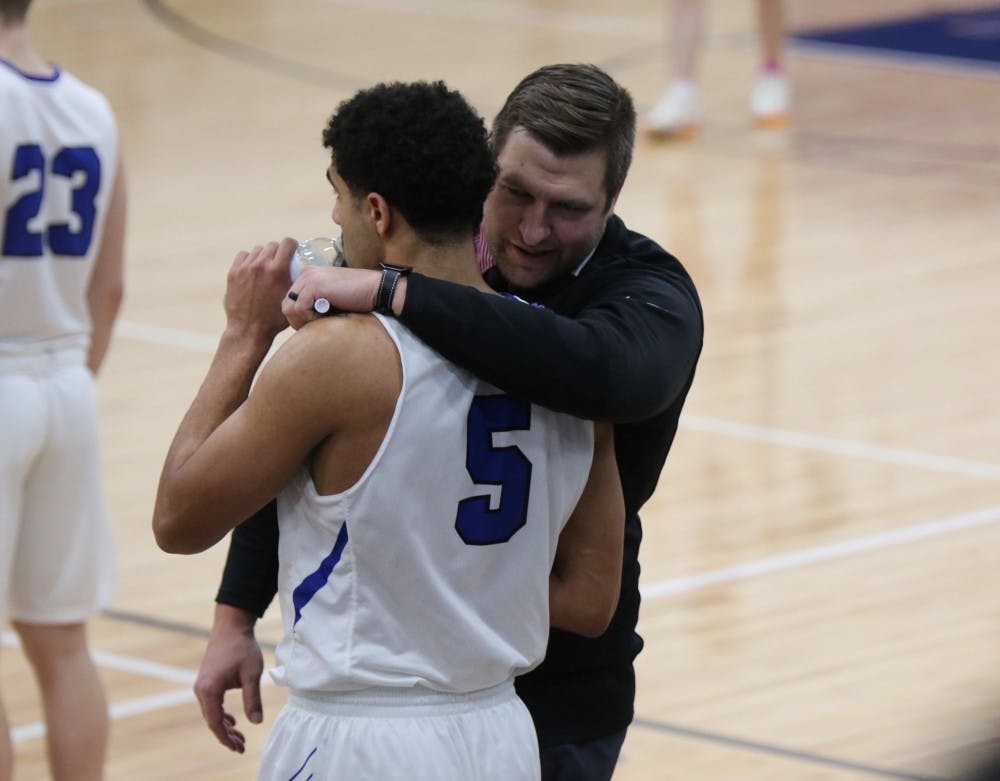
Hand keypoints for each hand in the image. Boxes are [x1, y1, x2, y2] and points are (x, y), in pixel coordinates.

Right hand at [193, 605, 264, 752]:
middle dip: (226, 735)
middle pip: (212, 719)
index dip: (226, 738)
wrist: (231, 625)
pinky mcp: (207, 680)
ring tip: (239, 736)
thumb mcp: (251, 674)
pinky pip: (212, 703)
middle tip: (241, 746)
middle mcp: (201, 689)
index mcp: (209, 690)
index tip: (238, 748)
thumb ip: (252, 699)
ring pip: (212, 712)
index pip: (215, 722)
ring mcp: (202, 684)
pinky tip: (232, 719)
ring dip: (224, 725)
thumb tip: (256, 722)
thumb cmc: (242, 647)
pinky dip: (221, 713)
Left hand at [224, 238, 296, 339]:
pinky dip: (249, 259)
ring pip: (258, 250)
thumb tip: (303, 270)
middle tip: (279, 262)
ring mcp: (245, 268)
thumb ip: (296, 281)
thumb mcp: (292, 298)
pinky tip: (253, 269)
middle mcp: (262, 265)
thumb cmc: (274, 318)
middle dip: (278, 252)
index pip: (287, 243)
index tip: (293, 250)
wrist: (249, 330)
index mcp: (278, 270)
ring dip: (264, 256)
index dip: (292, 245)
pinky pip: (243, 256)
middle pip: (272, 245)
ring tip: (265, 268)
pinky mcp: (234, 273)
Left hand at [283, 265, 380, 328]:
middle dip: (298, 320)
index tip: (316, 321)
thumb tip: (298, 320)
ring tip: (322, 319)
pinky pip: (299, 309)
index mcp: (308, 275)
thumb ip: (314, 303)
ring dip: (304, 320)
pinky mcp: (314, 286)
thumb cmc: (357, 298)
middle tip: (317, 324)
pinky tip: (327, 315)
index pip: (290, 300)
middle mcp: (306, 273)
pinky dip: (311, 318)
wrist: (376, 290)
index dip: (300, 317)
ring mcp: (309, 278)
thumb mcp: (330, 298)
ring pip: (289, 308)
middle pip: (286, 305)